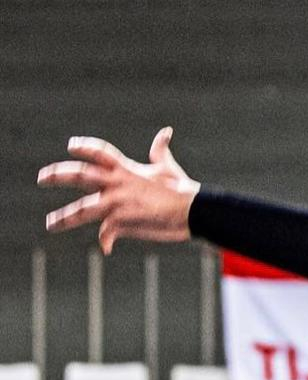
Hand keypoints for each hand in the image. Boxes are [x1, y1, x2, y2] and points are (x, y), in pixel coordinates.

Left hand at [38, 128, 199, 253]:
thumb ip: (160, 150)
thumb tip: (166, 131)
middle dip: (57, 175)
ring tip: (50, 224)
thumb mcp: (168, 166)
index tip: (71, 145)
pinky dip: (106, 240)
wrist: (194, 209)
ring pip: (82, 208)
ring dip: (64, 217)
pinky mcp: (123, 220)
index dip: (84, 146)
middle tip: (42, 178)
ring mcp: (117, 202)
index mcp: (126, 168)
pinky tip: (106, 248)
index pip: (99, 152)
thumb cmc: (183, 188)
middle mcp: (117, 183)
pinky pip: (106, 232)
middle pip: (79, 175)